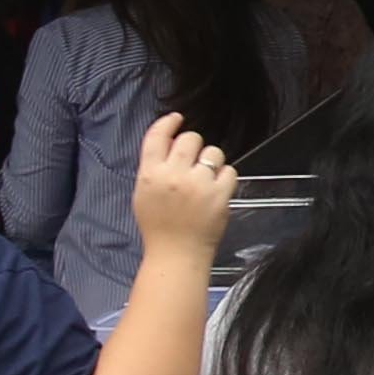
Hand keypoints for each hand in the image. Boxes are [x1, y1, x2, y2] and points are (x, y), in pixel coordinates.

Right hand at [126, 117, 238, 263]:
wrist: (176, 255)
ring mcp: (199, 184)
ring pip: (213, 152)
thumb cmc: (158, 226)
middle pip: (190, 138)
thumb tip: (171, 142)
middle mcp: (174, 175)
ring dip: (211, 161)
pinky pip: (229, 170)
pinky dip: (225, 178)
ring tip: (205, 178)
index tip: (177, 119)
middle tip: (193, 161)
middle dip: (193, 146)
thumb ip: (154, 167)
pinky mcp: (220, 195)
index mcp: (150, 174)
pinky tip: (216, 190)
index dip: (168, 123)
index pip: (157, 136)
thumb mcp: (144, 194)